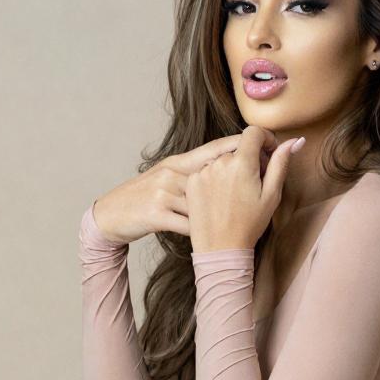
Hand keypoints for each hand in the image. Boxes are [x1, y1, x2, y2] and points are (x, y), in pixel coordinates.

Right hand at [90, 128, 288, 244]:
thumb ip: (194, 172)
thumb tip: (227, 165)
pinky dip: (200, 232)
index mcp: (179, 162)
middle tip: (263, 186)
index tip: (268, 141)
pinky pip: (189, 224)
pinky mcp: (156, 214)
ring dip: (219, 214)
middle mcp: (172, 172)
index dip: (240, 144)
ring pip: (203, 203)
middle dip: (238, 180)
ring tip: (236, 221)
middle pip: (213, 173)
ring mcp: (163, 192)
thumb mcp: (168, 179)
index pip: (214, 148)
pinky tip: (208, 237)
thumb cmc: (146, 199)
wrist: (112, 215)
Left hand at [186, 125, 305, 251]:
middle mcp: (219, 162)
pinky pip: (208, 170)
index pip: (253, 132)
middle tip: (254, 184)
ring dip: (232, 168)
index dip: (265, 139)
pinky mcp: (191, 181)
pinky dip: (216, 178)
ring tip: (236, 195)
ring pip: (223, 159)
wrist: (220, 249)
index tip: (269, 153)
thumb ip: (281, 163)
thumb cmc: (250, 224)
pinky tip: (221, 198)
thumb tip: (295, 141)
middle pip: (239, 147)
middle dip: (250, 159)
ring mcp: (202, 171)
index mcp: (242, 162)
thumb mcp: (272, 195)